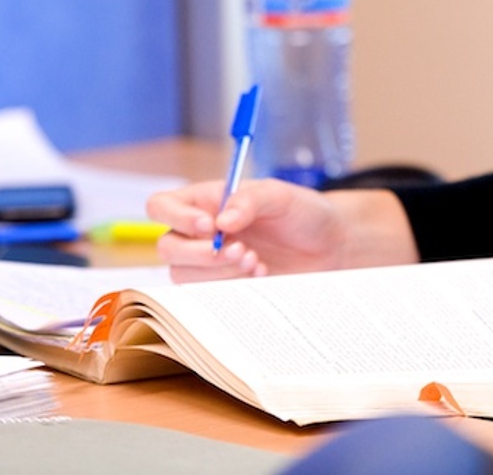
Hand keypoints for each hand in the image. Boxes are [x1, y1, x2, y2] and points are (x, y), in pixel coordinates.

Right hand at [145, 178, 419, 282]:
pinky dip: (229, 288)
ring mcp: (209, 264)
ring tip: (256, 262)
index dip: (176, 217)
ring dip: (217, 272)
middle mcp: (199, 233)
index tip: (210, 226)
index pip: (162, 205)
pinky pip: (206, 297)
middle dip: (201, 253)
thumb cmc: (303, 212)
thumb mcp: (281, 195)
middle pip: (166, 247)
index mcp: (204, 201)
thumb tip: (222, 220)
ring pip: (183, 276)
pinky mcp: (223, 289)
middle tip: (242, 251)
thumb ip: (250, 200)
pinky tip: (260, 276)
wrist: (330, 246)